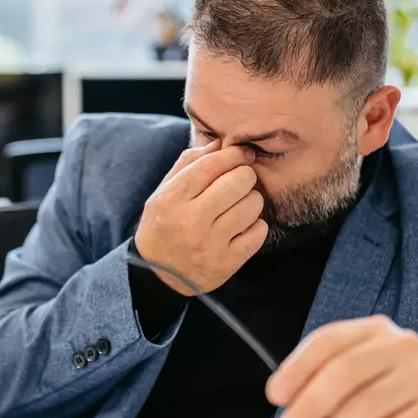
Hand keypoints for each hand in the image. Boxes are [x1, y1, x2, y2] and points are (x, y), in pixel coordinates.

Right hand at [134, 140, 267, 294]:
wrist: (158, 274)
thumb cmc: (163, 225)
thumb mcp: (164, 191)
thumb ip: (189, 163)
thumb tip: (222, 143)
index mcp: (172, 199)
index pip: (212, 164)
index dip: (233, 154)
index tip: (242, 154)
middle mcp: (192, 220)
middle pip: (239, 181)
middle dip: (244, 176)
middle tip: (240, 182)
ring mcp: (211, 243)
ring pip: (253, 205)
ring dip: (251, 201)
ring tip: (240, 205)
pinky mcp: (228, 262)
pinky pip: (259, 232)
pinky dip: (256, 225)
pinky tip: (243, 226)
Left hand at [264, 316, 417, 417]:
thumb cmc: (387, 404)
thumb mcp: (354, 386)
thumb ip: (321, 389)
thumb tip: (286, 410)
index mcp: (374, 330)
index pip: (329, 341)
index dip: (297, 368)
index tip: (275, 397)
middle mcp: (402, 346)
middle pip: (345, 372)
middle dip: (309, 406)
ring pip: (366, 406)